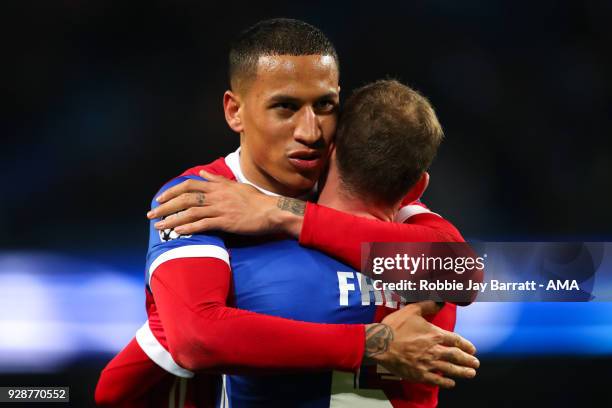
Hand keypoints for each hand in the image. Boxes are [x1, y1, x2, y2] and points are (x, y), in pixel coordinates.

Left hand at [147, 170, 281, 235]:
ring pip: (190, 212)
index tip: (160, 198)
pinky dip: (189, 228)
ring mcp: (220, 209)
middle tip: (152, 215)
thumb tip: (204, 174)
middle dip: (165, 206)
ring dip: (172, 220)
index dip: (172, 191)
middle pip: (185, 198)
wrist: (272, 211)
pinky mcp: (226, 222)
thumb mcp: (236, 185)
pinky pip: (203, 224)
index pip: (189, 185)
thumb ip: (218, 180)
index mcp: (218, 187)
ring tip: (159, 226)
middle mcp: (216, 196)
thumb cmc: (256, 200)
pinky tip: (178, 232)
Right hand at [364, 301, 478, 387]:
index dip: (466, 345)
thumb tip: (441, 302)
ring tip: (471, 374)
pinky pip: (437, 380)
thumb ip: (428, 305)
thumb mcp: (412, 310)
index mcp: (435, 334)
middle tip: (476, 364)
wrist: (380, 343)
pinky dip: (446, 383)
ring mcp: (428, 363)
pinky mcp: (419, 374)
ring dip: (462, 372)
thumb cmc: (395, 326)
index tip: (472, 349)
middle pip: (457, 356)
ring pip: (450, 369)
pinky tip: (452, 383)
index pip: (456, 340)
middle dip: (468, 360)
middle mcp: (435, 350)